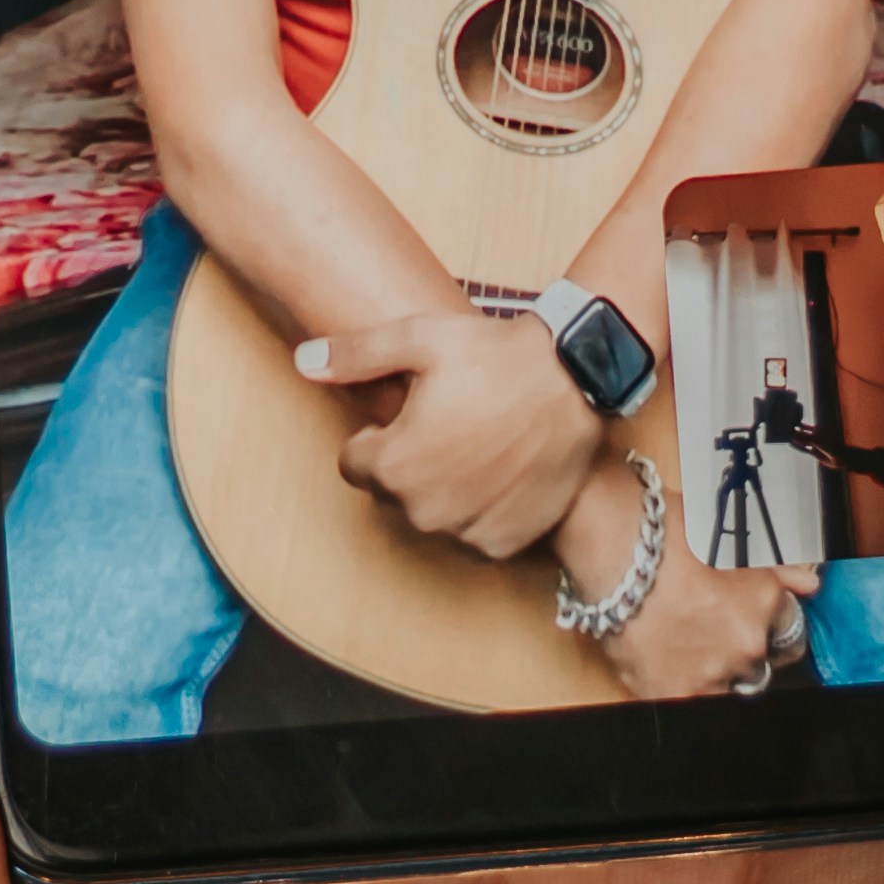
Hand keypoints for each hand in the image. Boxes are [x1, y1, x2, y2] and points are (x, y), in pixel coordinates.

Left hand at [296, 306, 605, 560]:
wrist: (579, 380)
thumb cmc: (497, 356)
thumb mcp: (419, 339)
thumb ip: (354, 355)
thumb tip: (303, 362)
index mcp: (393, 464)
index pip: (354, 464)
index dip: (378, 436)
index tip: (411, 414)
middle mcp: (423, 510)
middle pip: (392, 492)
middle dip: (409, 462)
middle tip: (451, 423)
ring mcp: (465, 532)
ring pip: (432, 514)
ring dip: (445, 488)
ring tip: (480, 443)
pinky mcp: (502, 543)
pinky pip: (471, 535)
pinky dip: (480, 511)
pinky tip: (502, 472)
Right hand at [579, 497, 816, 703]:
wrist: (611, 547)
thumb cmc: (664, 531)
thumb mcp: (728, 539)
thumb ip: (777, 569)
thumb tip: (808, 585)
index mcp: (767, 604)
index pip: (790, 635)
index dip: (769, 629)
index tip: (750, 623)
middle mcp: (748, 644)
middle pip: (759, 664)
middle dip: (740, 651)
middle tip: (706, 628)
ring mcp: (713, 673)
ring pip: (727, 687)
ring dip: (713, 673)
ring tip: (683, 644)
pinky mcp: (674, 693)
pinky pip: (691, 702)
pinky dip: (681, 685)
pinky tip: (664, 661)